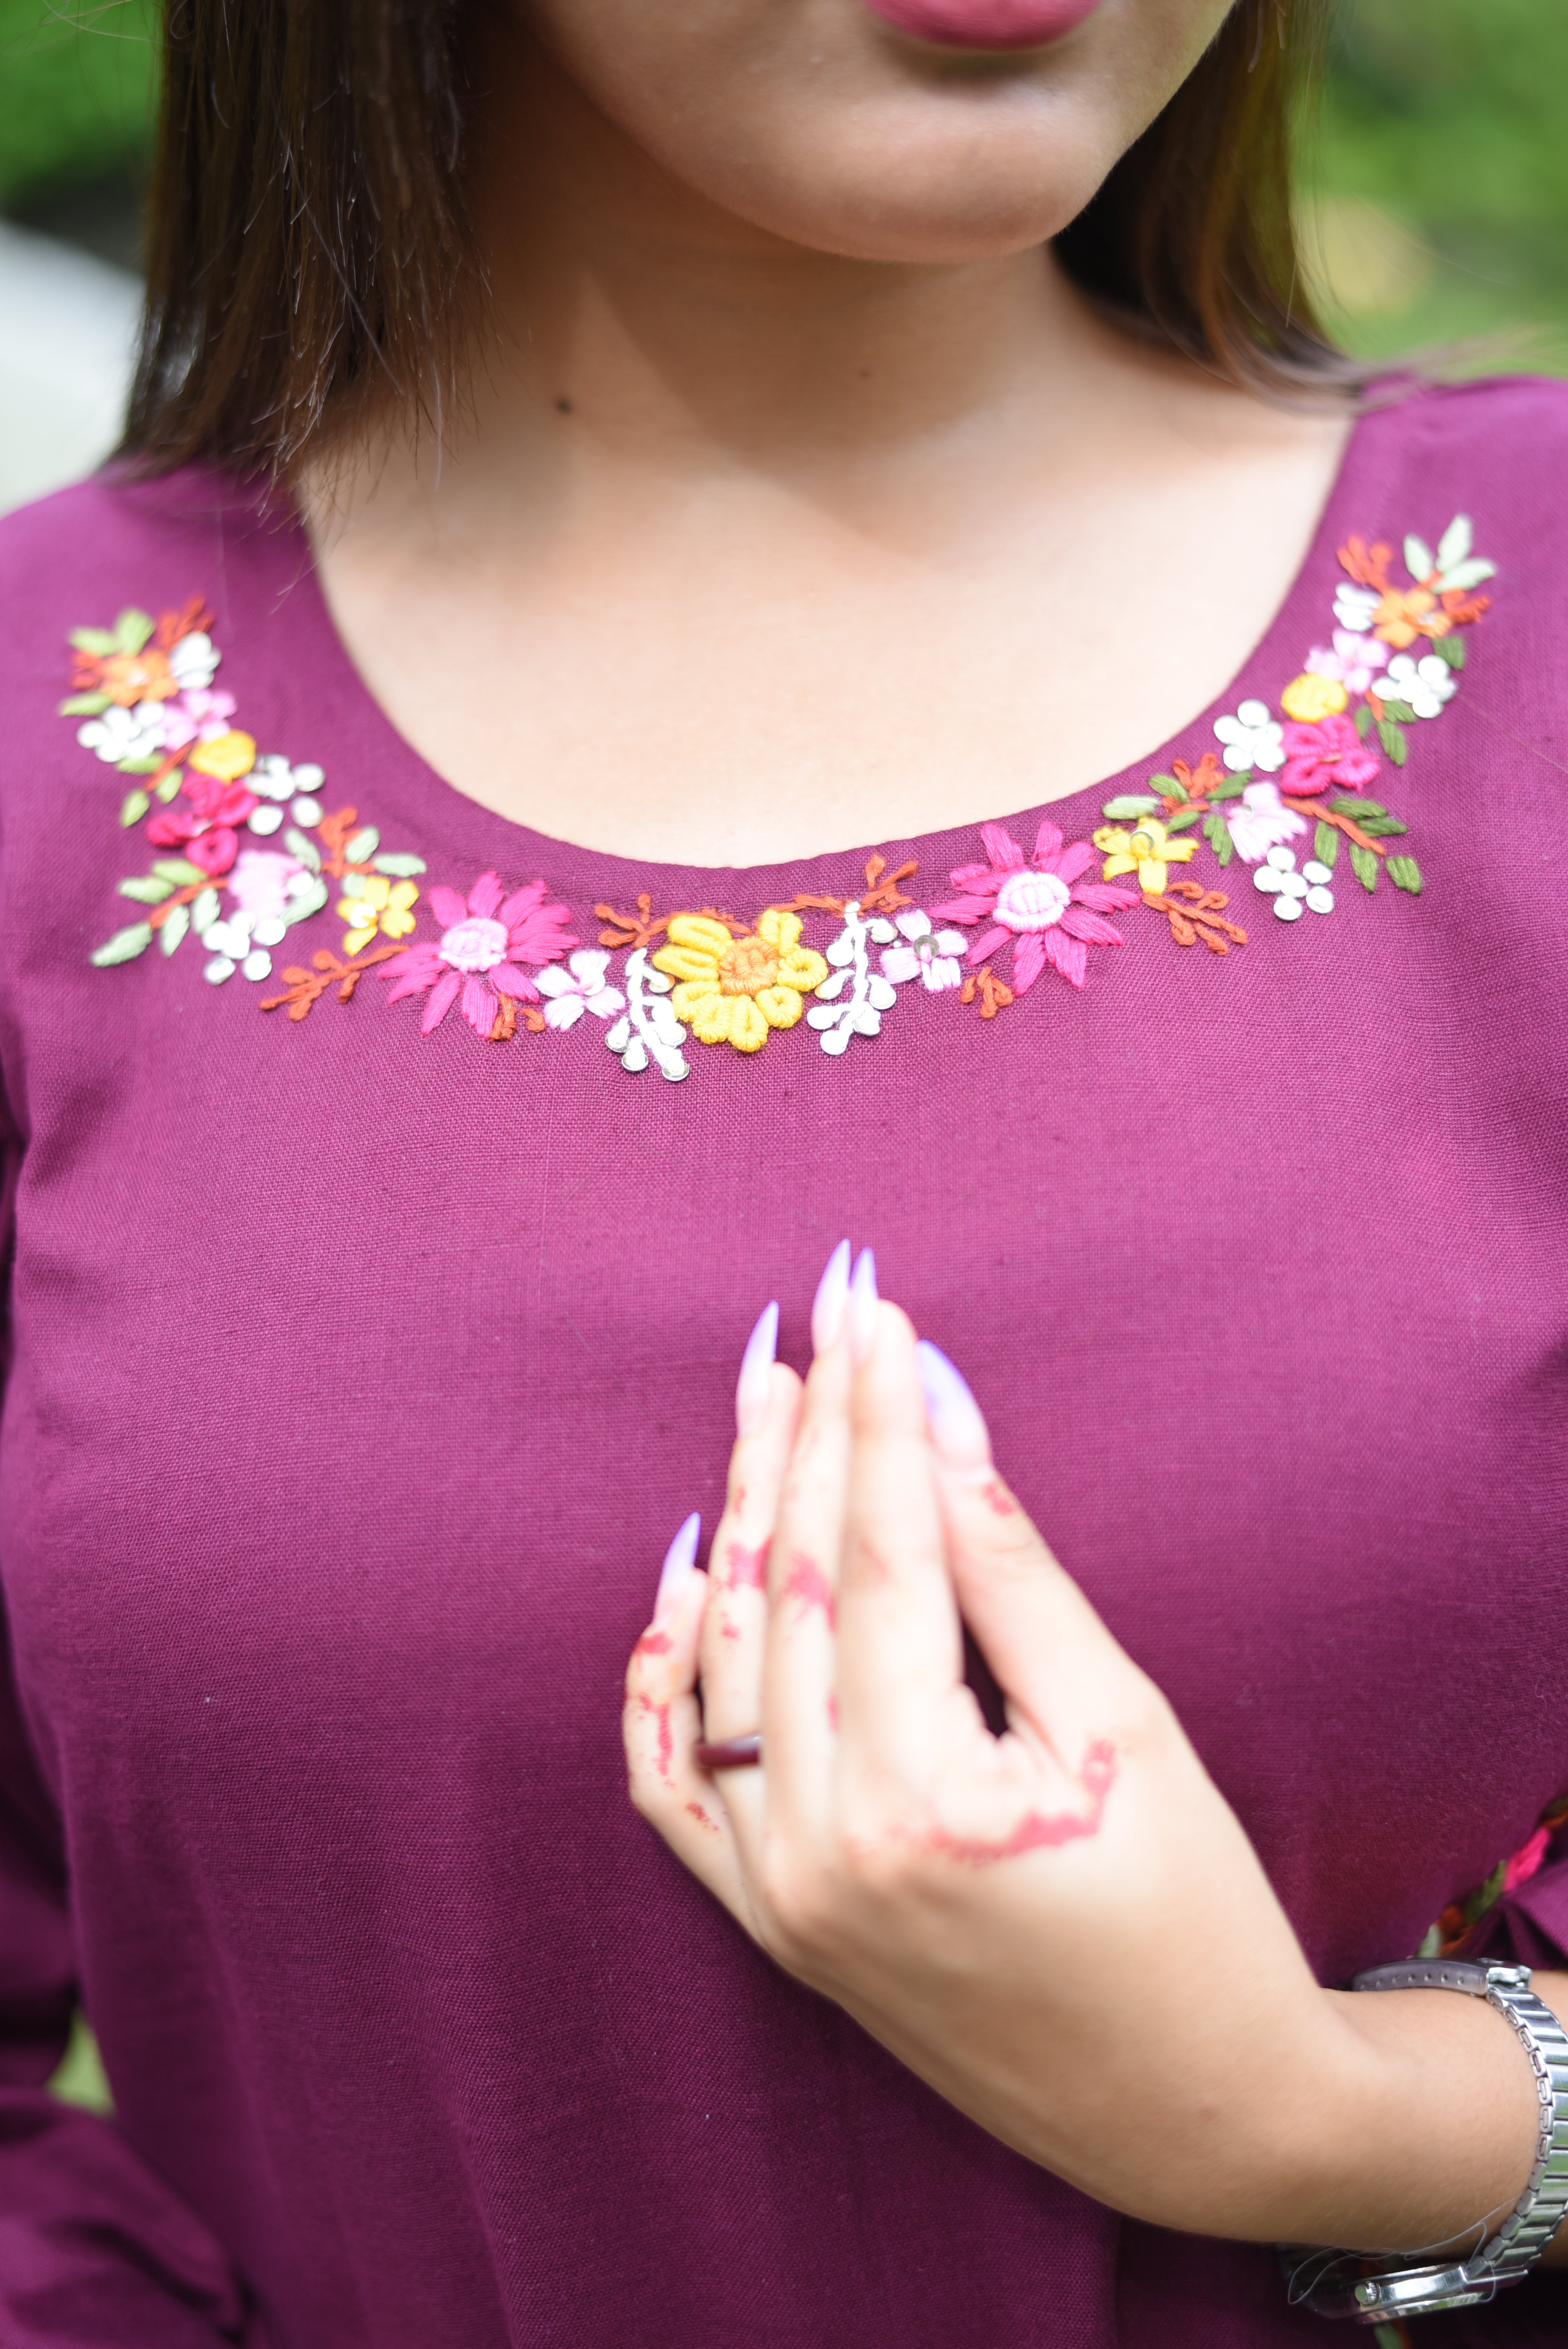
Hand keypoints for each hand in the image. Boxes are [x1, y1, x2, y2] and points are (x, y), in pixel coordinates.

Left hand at [624, 1250, 1548, 2254]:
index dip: (876, 1418)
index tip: (872, 1306)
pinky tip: (687, 1575)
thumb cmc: (1191, 1917)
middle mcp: (821, 1849)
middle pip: (794, 1590)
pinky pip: (674, 1782)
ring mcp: (780, 1893)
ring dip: (745, 1521)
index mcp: (923, 1803)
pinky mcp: (771, 1922)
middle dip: (808, 1440)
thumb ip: (1012, 1571)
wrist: (1189, 2108)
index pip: (880, 1555)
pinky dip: (669, 1673)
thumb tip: (940, 1417)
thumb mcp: (1124, 1726)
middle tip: (819, 1321)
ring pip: (725, 1663)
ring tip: (766, 1405)